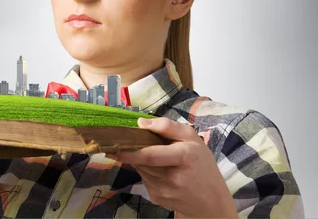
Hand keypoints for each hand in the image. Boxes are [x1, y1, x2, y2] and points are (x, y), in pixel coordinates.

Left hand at [106, 118, 237, 217]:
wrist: (212, 203)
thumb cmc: (202, 165)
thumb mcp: (192, 138)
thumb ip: (167, 126)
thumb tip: (140, 122)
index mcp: (184, 156)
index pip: (150, 155)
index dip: (129, 151)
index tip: (113, 146)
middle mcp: (173, 176)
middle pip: (142, 160)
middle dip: (133, 150)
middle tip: (131, 141)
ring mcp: (164, 190)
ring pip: (140, 169)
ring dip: (141, 160)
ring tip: (157, 157)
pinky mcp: (157, 198)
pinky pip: (144, 179)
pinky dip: (146, 171)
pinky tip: (160, 170)